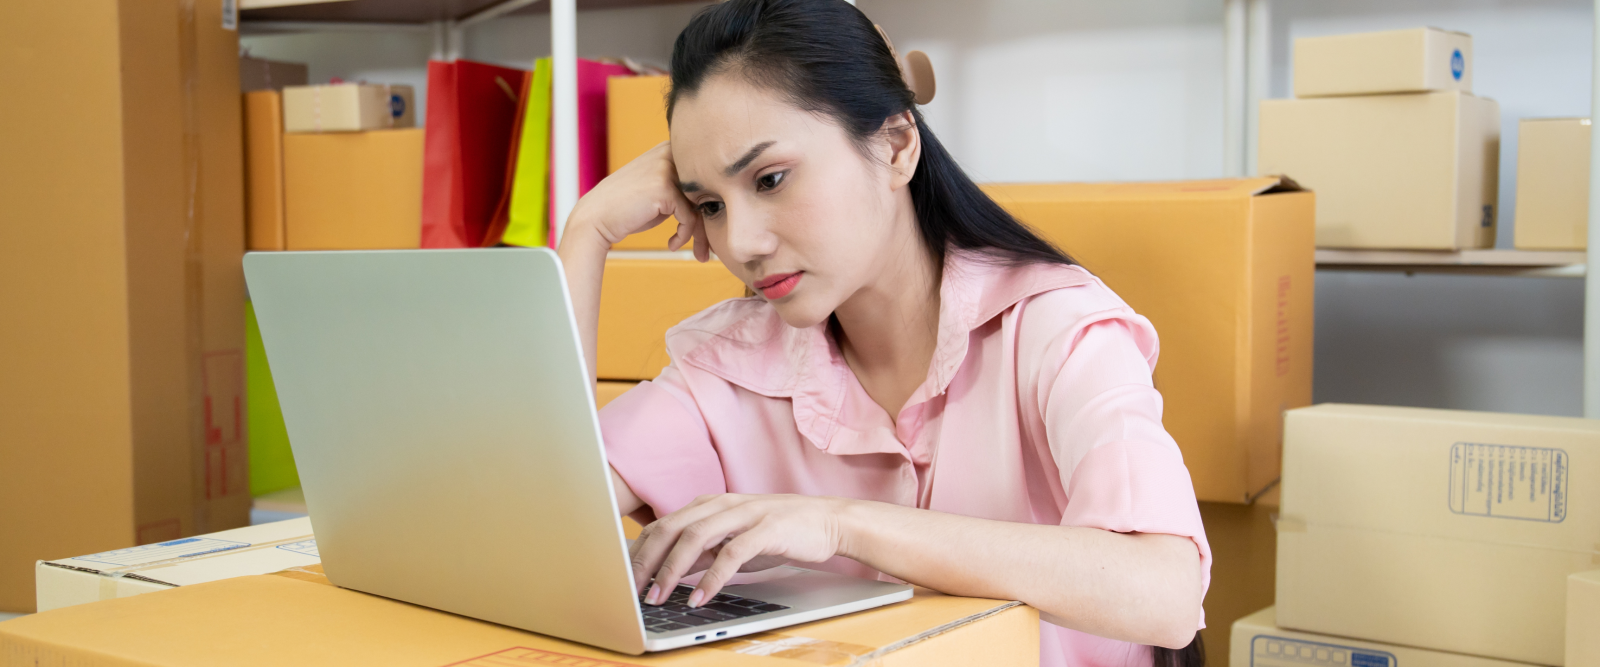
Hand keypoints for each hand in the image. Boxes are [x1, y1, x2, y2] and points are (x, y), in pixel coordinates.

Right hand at [565, 141, 709, 261]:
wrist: (596, 219)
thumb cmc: (629, 209)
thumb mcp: (659, 190)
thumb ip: (684, 187)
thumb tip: (719, 200)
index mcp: (670, 149)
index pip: (705, 175)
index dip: (711, 204)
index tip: (708, 230)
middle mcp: (669, 153)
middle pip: (706, 189)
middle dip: (710, 222)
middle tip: (707, 249)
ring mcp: (666, 168)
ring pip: (701, 205)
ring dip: (701, 234)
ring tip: (698, 253)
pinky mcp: (664, 187)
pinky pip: (690, 216)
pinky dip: (684, 235)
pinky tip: (671, 245)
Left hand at [630, 494, 849, 606]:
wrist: (829, 522)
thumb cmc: (780, 532)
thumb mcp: (735, 540)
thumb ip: (705, 551)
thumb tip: (672, 570)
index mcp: (711, 504)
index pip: (663, 524)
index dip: (640, 551)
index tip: (623, 578)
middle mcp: (723, 504)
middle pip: (671, 528)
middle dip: (647, 560)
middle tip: (631, 590)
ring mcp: (745, 513)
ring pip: (696, 537)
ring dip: (672, 570)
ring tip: (658, 596)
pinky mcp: (766, 528)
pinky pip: (731, 553)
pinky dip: (712, 578)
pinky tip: (700, 598)